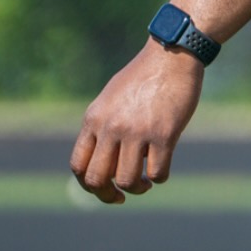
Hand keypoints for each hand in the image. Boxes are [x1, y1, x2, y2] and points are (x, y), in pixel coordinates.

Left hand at [70, 41, 203, 203]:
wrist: (171, 54)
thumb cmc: (143, 77)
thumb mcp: (111, 99)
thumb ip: (103, 126)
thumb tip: (103, 161)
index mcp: (94, 119)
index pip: (78, 166)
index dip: (88, 185)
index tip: (105, 189)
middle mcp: (111, 127)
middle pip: (97, 179)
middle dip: (108, 195)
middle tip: (122, 195)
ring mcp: (137, 131)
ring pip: (128, 181)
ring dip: (138, 188)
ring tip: (146, 182)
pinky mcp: (164, 133)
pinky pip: (157, 172)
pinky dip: (159, 178)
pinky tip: (161, 169)